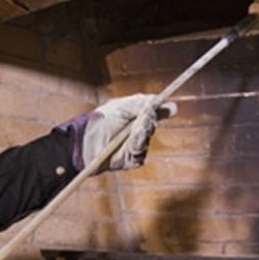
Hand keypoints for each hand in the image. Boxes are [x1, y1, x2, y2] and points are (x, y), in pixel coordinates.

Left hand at [59, 94, 176, 172]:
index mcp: (134, 114)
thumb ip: (140, 103)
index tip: (172, 108)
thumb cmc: (100, 122)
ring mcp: (134, 144)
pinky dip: (136, 148)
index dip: (163, 109)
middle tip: (140, 120)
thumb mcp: (120, 107)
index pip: (154, 111)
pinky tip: (128, 146)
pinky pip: (140, 153)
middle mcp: (136, 129)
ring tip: (130, 134)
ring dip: (140, 135)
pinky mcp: (131, 159)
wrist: (86, 143)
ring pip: (147, 139)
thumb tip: (160, 101)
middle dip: (148, 121)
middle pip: (153, 124)